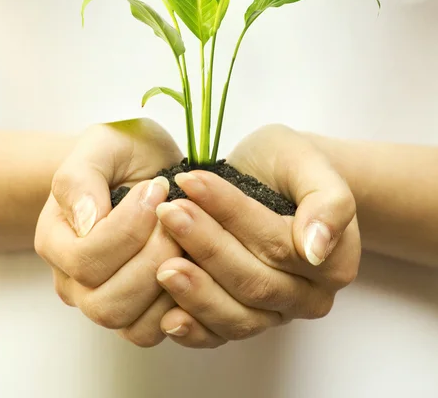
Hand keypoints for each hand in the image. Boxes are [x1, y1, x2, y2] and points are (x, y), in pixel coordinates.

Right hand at [35, 118, 182, 346]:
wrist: (145, 165)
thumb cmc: (121, 153)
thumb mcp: (101, 145)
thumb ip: (81, 178)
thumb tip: (86, 221)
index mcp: (57, 241)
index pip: (85, 260)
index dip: (128, 229)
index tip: (157, 188)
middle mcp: (75, 281)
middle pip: (106, 303)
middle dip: (152, 258)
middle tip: (178, 216)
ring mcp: (106, 300)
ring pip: (132, 326)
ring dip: (170, 283)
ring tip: (186, 237)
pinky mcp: (140, 311)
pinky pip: (156, 330)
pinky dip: (181, 306)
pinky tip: (195, 264)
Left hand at [154, 124, 360, 348]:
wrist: (275, 181)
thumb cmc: (289, 166)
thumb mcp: (308, 162)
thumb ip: (328, 201)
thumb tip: (315, 249)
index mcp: (334, 260)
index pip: (277, 242)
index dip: (232, 214)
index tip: (192, 182)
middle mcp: (309, 296)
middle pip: (254, 280)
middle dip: (206, 246)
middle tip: (168, 213)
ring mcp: (277, 313)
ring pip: (237, 315)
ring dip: (196, 291)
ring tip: (162, 263)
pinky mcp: (248, 320)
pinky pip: (222, 335)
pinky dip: (194, 330)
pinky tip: (167, 317)